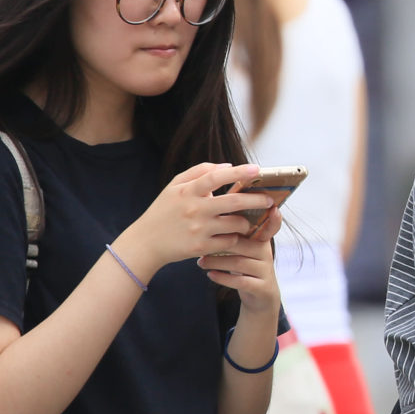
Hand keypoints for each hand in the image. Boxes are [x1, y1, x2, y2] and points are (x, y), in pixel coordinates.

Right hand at [119, 163, 273, 271]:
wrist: (145, 243)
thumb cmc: (164, 211)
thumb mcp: (174, 187)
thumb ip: (199, 172)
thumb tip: (228, 166)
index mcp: (188, 191)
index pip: (216, 176)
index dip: (238, 172)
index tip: (257, 169)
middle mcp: (194, 209)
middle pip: (235, 201)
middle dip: (257, 199)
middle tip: (269, 199)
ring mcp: (198, 229)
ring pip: (236, 223)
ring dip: (246, 222)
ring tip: (246, 221)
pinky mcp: (201, 247)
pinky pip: (230, 241)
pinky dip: (235, 237)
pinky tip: (233, 235)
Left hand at [198, 207, 281, 314]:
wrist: (259, 294)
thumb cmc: (244, 263)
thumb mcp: (243, 247)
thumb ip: (233, 231)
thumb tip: (212, 204)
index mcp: (261, 239)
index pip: (268, 226)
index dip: (272, 219)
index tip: (272, 209)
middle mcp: (266, 253)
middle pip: (242, 243)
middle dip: (219, 244)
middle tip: (199, 244)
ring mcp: (265, 271)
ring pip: (239, 263)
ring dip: (217, 262)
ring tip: (200, 262)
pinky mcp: (262, 287)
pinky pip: (241, 282)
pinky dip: (223, 278)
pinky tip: (210, 275)